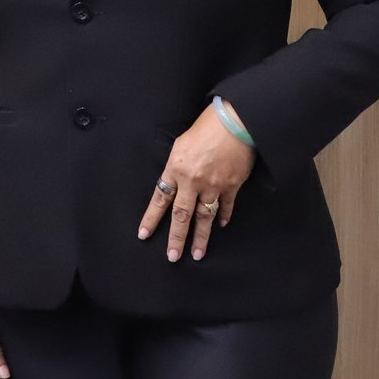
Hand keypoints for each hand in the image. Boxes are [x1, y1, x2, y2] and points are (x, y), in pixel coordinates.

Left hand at [137, 100, 255, 261]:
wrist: (234, 121)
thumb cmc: (207, 127)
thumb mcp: (182, 143)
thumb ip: (177, 165)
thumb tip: (176, 181)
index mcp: (176, 168)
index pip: (160, 199)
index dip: (151, 219)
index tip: (144, 234)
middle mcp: (192, 181)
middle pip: (181, 215)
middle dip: (176, 238)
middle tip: (172, 256)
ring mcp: (213, 185)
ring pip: (204, 217)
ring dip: (200, 237)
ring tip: (197, 254)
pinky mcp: (232, 185)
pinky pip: (225, 206)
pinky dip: (223, 216)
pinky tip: (221, 225)